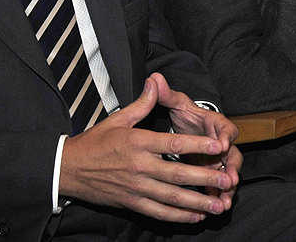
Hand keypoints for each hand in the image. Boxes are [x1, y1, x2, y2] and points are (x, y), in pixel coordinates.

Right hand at [59, 73, 237, 223]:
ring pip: (171, 197)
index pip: (174, 143)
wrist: (68, 169)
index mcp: (138, 142)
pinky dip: (177, 216)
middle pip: (178, 173)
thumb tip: (156, 80)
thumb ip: (142, 103)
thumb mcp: (118, 118)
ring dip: (197, 202)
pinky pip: (158, 212)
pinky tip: (194, 216)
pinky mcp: (131, 203)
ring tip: (218, 205)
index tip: (220, 146)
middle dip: (206, 178)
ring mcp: (135, 187)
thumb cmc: (94, 142)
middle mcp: (139, 166)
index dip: (199, 145)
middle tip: (227, 180)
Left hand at [156, 74, 241, 210]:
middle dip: (232, 168)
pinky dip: (217, 196)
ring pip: (227, 174)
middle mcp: (221, 142)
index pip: (226, 127)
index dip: (226, 135)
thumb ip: (168, 94)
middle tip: (231, 179)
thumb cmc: (185, 115)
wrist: (189, 127)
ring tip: (224, 202)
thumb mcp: (177, 104)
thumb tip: (154, 78)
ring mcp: (218, 159)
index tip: (222, 143)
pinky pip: (218, 185)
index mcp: (215, 123)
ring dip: (226, 188)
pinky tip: (214, 209)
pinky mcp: (212, 171)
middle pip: (232, 155)